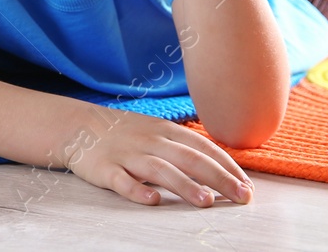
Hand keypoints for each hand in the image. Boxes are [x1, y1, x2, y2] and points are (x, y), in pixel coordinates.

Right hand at [61, 107, 252, 206]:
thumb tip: (224, 169)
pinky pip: (122, 180)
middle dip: (218, 178)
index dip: (227, 166)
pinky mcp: (105, 168)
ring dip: (184, 185)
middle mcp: (150, 141)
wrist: (79, 126)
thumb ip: (186, 147)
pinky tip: (152, 200)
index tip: (247, 186)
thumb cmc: (127, 134)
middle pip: (188, 159)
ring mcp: (127, 155)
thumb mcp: (158, 131)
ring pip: (159, 169)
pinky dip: (137, 190)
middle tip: (241, 196)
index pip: (203, 147)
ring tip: (206, 202)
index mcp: (165, 131)